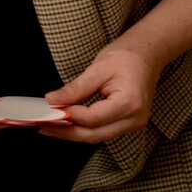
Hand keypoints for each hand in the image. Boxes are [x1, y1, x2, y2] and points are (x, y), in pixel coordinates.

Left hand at [40, 45, 158, 143]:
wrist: (147, 54)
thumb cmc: (125, 56)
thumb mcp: (97, 68)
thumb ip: (75, 88)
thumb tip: (53, 100)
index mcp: (129, 103)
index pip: (92, 118)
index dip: (69, 116)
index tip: (49, 110)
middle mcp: (135, 119)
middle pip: (94, 134)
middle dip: (67, 132)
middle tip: (44, 127)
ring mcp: (134, 124)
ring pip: (98, 136)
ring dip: (74, 132)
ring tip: (52, 126)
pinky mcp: (129, 124)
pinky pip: (103, 131)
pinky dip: (85, 128)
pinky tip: (69, 123)